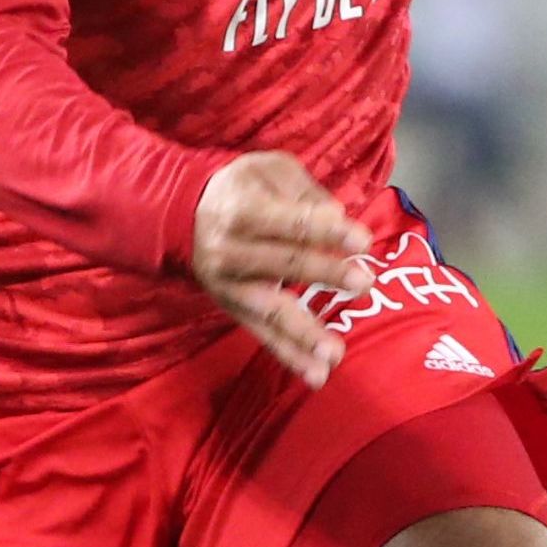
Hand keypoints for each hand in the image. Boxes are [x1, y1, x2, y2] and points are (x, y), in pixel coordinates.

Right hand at [191, 153, 370, 386]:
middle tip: (364, 283)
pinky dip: (290, 356)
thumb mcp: (267, 170)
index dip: (327, 231)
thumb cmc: (239, 189)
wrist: (182, 216)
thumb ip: (304, 190)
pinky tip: (317, 376)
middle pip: (284, 263)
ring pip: (271, 311)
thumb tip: (338, 217)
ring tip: (334, 354)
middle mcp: (231, 251)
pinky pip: (264, 335)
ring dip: (304, 333)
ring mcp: (231, 286)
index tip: (363, 240)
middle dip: (325, 273)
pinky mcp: (234, 309)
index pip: (290, 223)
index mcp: (242, 210)